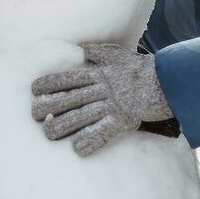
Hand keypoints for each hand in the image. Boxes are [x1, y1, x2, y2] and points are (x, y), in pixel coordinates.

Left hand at [30, 43, 172, 156]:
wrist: (166, 81)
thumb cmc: (139, 68)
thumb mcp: (118, 54)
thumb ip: (98, 53)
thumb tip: (82, 49)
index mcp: (99, 74)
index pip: (69, 78)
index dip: (50, 83)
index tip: (34, 89)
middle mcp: (102, 90)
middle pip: (70, 99)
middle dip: (49, 107)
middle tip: (33, 115)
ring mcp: (112, 106)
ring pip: (81, 117)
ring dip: (62, 126)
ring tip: (48, 134)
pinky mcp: (122, 121)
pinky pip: (103, 133)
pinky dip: (90, 142)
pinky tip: (76, 149)